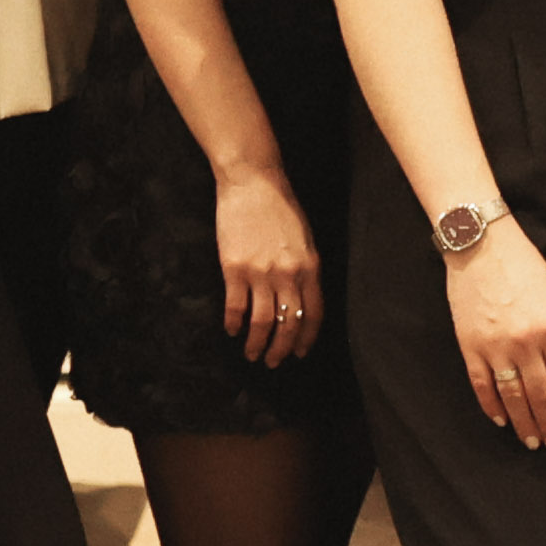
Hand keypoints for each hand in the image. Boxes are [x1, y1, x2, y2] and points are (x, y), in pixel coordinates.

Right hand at [212, 158, 322, 367]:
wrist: (253, 183)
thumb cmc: (281, 208)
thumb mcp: (306, 239)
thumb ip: (305, 270)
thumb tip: (301, 300)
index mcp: (310, 267)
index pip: (313, 314)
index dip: (306, 338)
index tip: (299, 353)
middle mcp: (288, 274)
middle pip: (288, 324)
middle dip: (281, 349)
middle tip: (273, 362)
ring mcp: (260, 272)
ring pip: (262, 321)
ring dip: (256, 343)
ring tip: (252, 353)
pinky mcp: (234, 268)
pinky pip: (235, 306)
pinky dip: (233, 322)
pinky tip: (231, 329)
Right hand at [447, 221, 545, 449]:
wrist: (481, 245)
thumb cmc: (525, 267)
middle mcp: (526, 343)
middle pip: (540, 394)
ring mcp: (495, 347)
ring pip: (512, 396)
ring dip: (524, 422)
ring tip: (531, 441)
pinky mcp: (470, 346)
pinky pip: (482, 385)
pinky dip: (491, 406)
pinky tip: (501, 420)